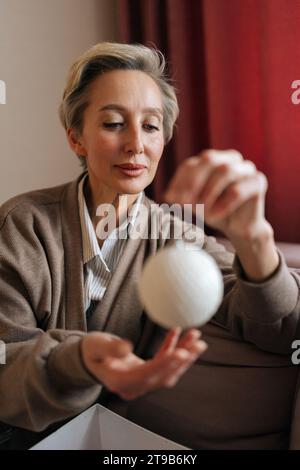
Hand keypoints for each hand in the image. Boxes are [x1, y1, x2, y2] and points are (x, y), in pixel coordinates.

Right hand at [81, 328, 206, 399]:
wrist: (89, 359)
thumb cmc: (92, 351)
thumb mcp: (96, 346)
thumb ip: (110, 348)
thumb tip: (127, 348)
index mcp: (120, 381)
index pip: (147, 374)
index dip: (165, 363)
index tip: (181, 352)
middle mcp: (133, 387)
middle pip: (163, 376)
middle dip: (183, 359)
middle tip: (198, 344)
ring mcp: (141, 384)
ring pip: (167, 372)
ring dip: (183, 355)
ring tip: (197, 339)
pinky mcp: (146, 376)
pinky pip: (163, 365)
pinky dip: (172, 350)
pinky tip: (178, 335)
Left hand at [164, 149, 269, 240]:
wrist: (239, 228)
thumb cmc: (215, 211)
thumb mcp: (193, 203)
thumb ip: (181, 196)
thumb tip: (167, 196)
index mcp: (213, 159)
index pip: (191, 163)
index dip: (179, 181)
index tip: (169, 199)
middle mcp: (231, 158)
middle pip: (209, 160)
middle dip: (193, 182)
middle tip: (183, 204)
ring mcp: (247, 168)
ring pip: (225, 172)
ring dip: (208, 193)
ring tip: (199, 212)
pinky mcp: (258, 182)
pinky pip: (238, 190)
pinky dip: (222, 204)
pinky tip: (213, 217)